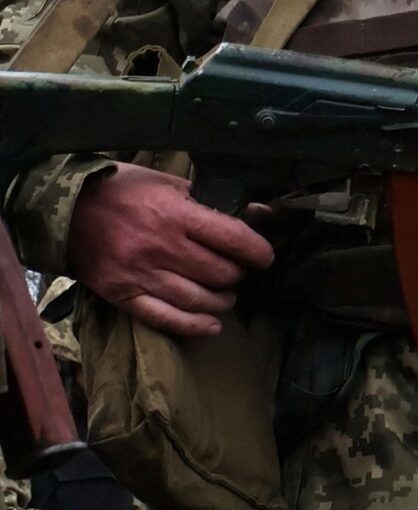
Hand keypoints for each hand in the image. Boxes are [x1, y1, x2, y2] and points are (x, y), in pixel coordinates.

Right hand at [66, 165, 273, 338]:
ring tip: (224, 293)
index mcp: (173, 213)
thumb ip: (212, 200)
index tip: (263, 256)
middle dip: (237, 274)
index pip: (234, 239)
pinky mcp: (124, 295)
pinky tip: (212, 324)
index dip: (258, 252)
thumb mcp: (166, 183)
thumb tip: (261, 212)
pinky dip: (197, 326)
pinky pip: (169, 319)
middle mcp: (160, 246)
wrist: (62, 209)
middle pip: (221, 274)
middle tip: (233, 270)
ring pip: (201, 300)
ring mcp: (141, 274)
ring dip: (222, 300)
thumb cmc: (121, 191)